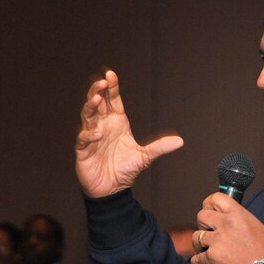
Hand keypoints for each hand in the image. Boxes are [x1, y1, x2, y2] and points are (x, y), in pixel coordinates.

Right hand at [75, 69, 183, 197]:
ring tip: (95, 99)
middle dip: (98, 91)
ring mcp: (91, 136)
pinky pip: (83, 139)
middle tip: (102, 82)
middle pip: (97, 103)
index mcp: (117, 122)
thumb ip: (159, 147)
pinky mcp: (84, 150)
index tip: (111, 74)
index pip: (113, 100)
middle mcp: (103, 125)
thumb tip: (180, 141)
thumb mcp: (144, 157)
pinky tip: (96, 134)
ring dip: (90, 107)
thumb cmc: (125, 169)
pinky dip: (88, 135)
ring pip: (87, 116)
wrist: (112, 189)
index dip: (111, 87)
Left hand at [192, 193, 263, 263]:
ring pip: (196, 236)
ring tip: (204, 247)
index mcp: (238, 215)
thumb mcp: (257, 226)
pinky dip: (198, 261)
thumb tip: (229, 217)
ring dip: (198, 242)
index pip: (216, 198)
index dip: (209, 203)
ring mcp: (217, 241)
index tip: (208, 209)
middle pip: (202, 215)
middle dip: (202, 223)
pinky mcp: (212, 258)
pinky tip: (202, 262)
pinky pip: (196, 258)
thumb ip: (240, 219)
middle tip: (207, 230)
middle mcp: (226, 225)